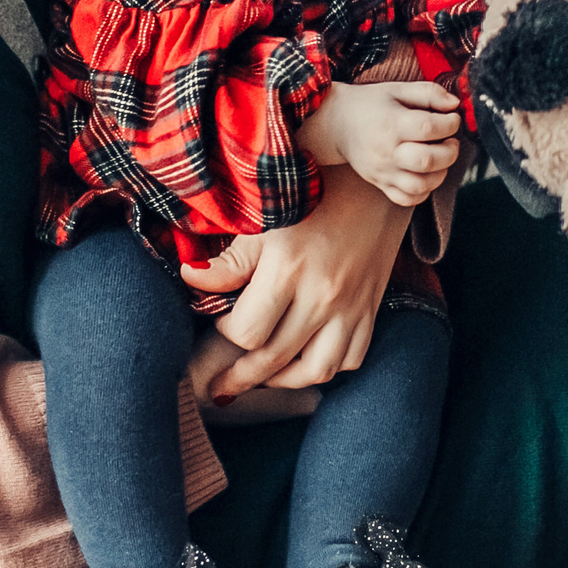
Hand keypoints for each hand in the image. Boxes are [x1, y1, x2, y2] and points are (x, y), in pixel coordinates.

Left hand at [182, 168, 411, 394]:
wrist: (376, 180)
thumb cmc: (316, 190)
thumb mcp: (267, 218)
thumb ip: (230, 258)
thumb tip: (191, 278)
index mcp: (288, 270)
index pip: (247, 331)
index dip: (226, 332)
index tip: (220, 320)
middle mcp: (321, 296)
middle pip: (274, 359)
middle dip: (241, 378)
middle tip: (220, 387)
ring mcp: (351, 306)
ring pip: (317, 370)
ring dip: (285, 382)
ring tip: (264, 381)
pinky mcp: (371, 307)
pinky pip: (352, 357)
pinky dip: (329, 368)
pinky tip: (306, 360)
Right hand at [297, 80, 462, 206]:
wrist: (337, 123)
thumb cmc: (370, 105)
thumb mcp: (397, 89)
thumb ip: (429, 93)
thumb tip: (455, 104)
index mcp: (391, 123)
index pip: (428, 128)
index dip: (450, 124)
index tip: (452, 118)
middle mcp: (386, 151)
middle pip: (426, 161)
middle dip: (450, 151)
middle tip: (450, 141)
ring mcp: (383, 172)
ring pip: (420, 185)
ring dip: (440, 173)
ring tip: (440, 158)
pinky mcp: (381, 184)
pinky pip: (407, 199)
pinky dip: (424, 191)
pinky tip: (426, 174)